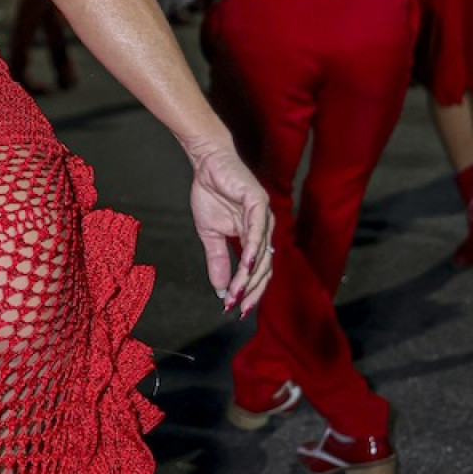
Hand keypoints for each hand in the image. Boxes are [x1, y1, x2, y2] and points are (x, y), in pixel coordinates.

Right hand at [187, 145, 271, 315]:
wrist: (207, 164)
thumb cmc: (211, 193)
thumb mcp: (210, 234)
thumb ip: (217, 260)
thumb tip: (219, 289)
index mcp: (255, 237)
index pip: (258, 271)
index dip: (249, 291)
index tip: (235, 309)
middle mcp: (265, 229)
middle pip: (265, 267)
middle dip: (251, 290)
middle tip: (237, 307)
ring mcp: (264, 216)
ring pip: (262, 253)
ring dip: (250, 276)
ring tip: (237, 292)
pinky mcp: (259, 202)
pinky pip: (258, 230)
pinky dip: (253, 249)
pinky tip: (246, 265)